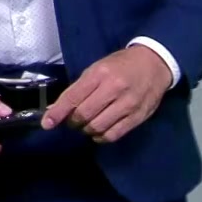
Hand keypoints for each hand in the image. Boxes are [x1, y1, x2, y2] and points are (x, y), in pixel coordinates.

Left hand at [41, 44, 172, 143]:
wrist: (155, 64)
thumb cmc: (121, 65)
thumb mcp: (97, 69)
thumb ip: (78, 89)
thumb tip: (57, 108)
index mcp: (100, 74)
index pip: (73, 97)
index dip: (57, 113)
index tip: (47, 123)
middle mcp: (114, 89)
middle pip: (84, 115)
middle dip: (72, 122)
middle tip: (72, 121)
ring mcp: (128, 104)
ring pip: (98, 127)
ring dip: (86, 130)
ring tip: (86, 125)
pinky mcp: (138, 117)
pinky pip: (114, 135)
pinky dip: (101, 137)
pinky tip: (98, 132)